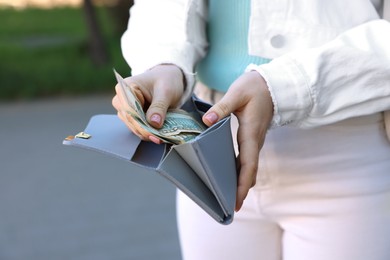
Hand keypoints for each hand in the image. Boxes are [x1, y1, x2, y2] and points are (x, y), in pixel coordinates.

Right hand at [112, 64, 184, 143]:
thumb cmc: (165, 80)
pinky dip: (147, 132)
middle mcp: (122, 98)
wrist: (168, 78)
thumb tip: (154, 123)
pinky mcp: (133, 116)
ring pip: (132, 126)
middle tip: (159, 139)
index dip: (140, 123)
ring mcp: (126, 109)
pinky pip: (137, 127)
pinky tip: (157, 136)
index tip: (152, 133)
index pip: (129, 109)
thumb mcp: (165, 91)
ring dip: (145, 133)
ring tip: (160, 138)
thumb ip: (159, 106)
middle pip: (129, 119)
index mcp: (126, 87)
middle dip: (144, 131)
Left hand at [202, 71, 273, 210]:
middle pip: (249, 172)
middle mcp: (254, 141)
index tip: (237, 200)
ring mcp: (254, 142)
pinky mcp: (251, 139)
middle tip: (230, 208)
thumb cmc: (255, 88)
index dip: (243, 184)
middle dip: (241, 190)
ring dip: (240, 183)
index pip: (249, 164)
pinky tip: (228, 176)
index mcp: (251, 133)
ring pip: (248, 168)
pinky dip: (239, 172)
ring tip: (228, 198)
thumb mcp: (237, 93)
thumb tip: (207, 121)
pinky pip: (246, 160)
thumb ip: (222, 107)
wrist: (272, 85)